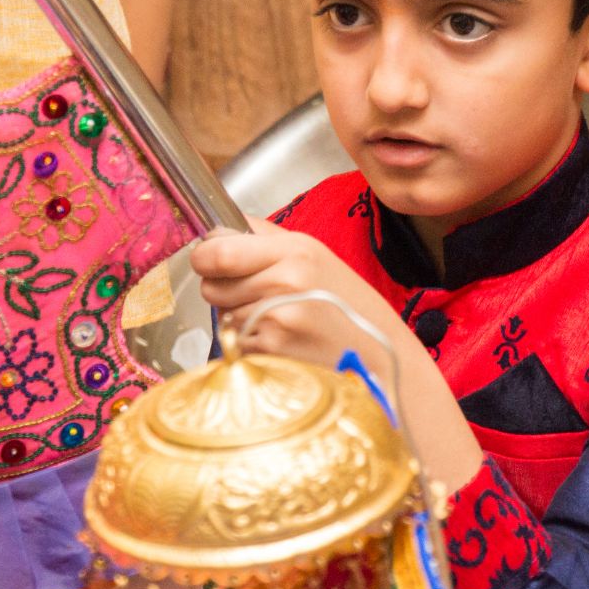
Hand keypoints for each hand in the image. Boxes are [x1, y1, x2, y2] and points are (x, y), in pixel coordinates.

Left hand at [189, 216, 482, 493]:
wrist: (382, 359)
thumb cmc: (349, 307)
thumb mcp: (316, 256)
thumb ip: (264, 238)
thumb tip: (217, 229)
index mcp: (295, 251)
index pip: (217, 249)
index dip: (206, 257)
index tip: (212, 261)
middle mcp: (284, 282)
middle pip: (212, 285)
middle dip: (225, 291)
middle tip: (260, 296)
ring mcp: (277, 321)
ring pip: (222, 317)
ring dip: (240, 320)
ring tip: (280, 322)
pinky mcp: (272, 355)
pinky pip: (235, 346)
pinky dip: (249, 347)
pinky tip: (282, 345)